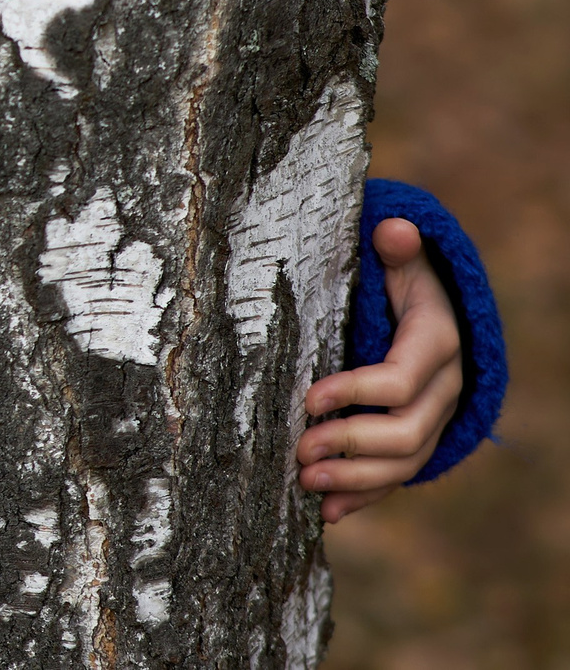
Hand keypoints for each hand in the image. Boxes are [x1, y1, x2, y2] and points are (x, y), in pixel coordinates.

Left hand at [298, 217, 463, 521]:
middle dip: (351, 445)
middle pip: (406, 433)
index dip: (355, 393)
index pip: (401, 381)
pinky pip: (398, 477)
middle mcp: (443, 389)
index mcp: (436, 344)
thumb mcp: (402, 260)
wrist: (433, 310)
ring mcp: (434, 420)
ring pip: (405, 464)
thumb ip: (397, 250)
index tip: (307, 399)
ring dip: (356, 480)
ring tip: (306, 484)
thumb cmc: (402, 279)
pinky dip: (365, 497)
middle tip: (299, 450)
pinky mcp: (419, 440)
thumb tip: (394, 229)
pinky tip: (327, 513)